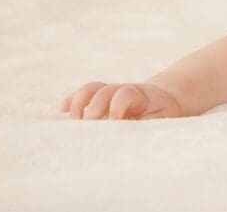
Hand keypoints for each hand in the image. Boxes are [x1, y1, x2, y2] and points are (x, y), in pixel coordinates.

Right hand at [59, 81, 184, 119]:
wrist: (165, 100)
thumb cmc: (162, 115)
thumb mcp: (161, 120)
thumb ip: (148, 125)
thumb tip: (134, 138)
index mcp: (140, 95)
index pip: (125, 94)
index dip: (117, 107)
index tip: (114, 123)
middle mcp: (122, 90)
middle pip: (104, 91)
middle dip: (94, 107)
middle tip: (89, 124)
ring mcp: (109, 93)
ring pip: (91, 89)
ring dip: (79, 102)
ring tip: (73, 120)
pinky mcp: (99, 99)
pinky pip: (82, 95)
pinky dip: (70, 101)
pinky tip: (60, 110)